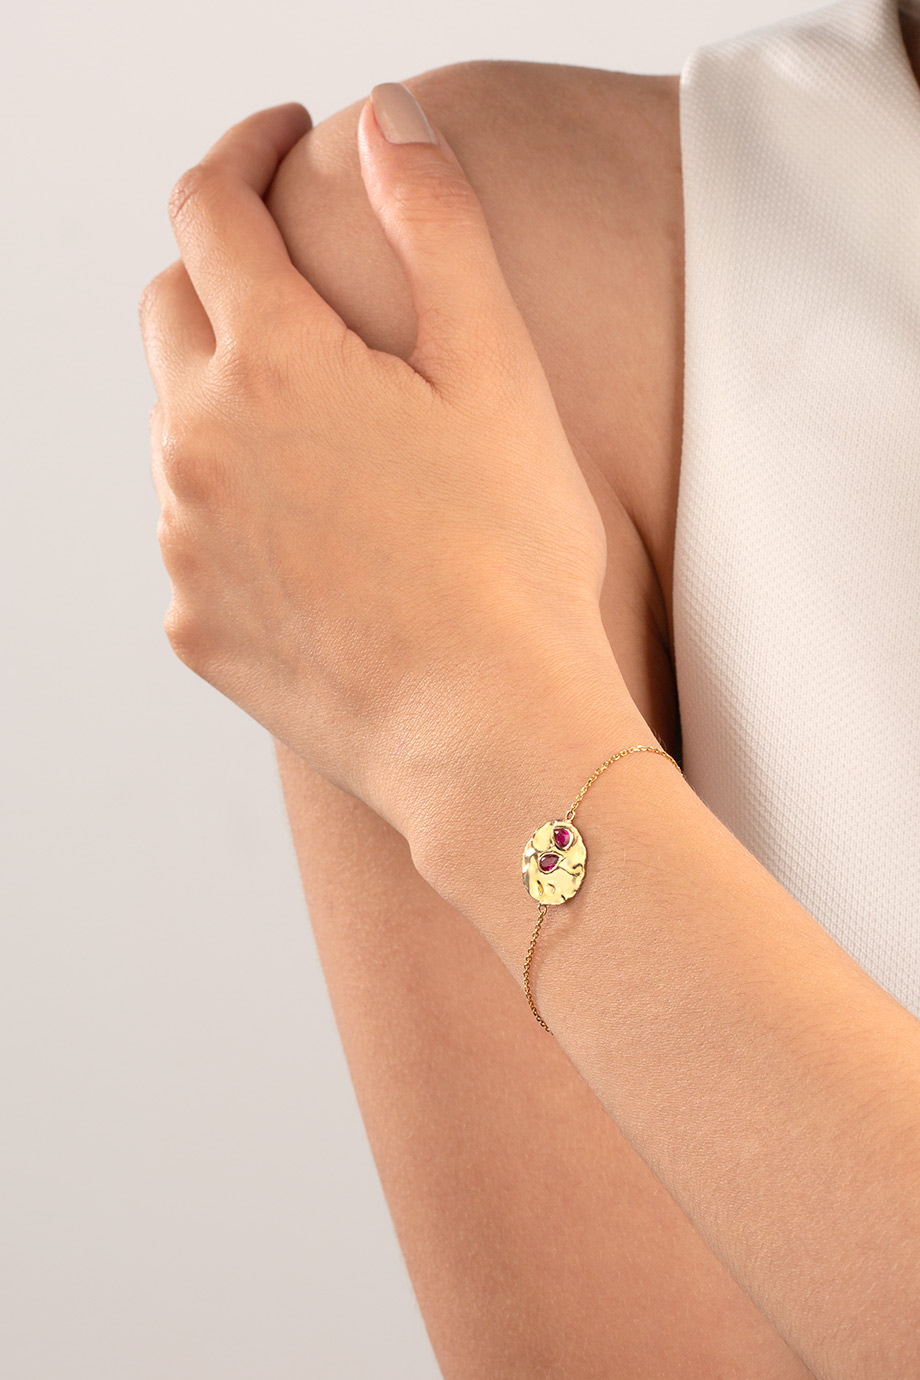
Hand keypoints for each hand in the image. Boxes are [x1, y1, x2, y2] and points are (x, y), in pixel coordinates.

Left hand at [139, 91, 621, 841]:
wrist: (487, 736)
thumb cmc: (511, 558)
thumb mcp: (494, 370)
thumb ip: (436, 223)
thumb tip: (384, 114)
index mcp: (270, 361)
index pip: (210, 205)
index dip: (245, 150)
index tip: (284, 137)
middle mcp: (194, 443)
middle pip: (170, 308)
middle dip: (225, 269)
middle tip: (304, 285)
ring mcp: (181, 542)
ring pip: (175, 426)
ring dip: (228, 399)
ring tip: (327, 435)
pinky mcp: (191, 623)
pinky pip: (190, 532)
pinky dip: (233, 506)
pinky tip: (315, 538)